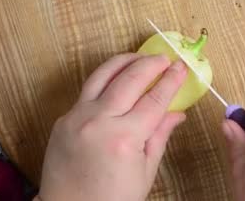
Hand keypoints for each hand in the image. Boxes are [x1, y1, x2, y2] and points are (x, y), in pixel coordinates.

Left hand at [36, 53, 187, 200]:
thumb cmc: (110, 200)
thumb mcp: (144, 172)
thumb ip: (159, 136)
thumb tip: (177, 113)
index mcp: (124, 139)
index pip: (154, 99)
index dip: (170, 81)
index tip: (181, 68)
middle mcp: (98, 122)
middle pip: (129, 79)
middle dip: (150, 64)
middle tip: (164, 58)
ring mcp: (77, 117)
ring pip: (102, 75)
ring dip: (124, 62)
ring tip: (140, 58)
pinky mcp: (64, 119)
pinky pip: (87, 92)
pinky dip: (105, 81)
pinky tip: (116, 81)